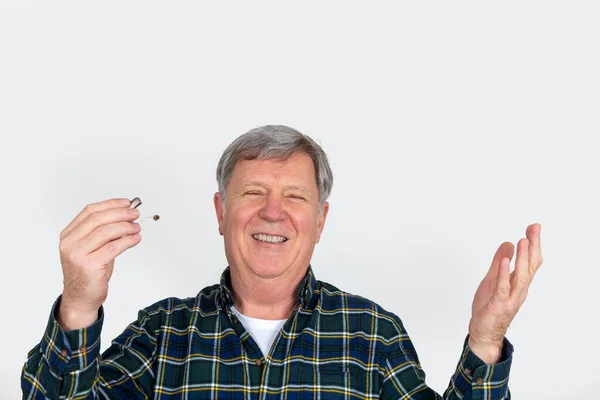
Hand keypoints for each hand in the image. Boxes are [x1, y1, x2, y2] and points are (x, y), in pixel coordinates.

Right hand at [57, 198, 141, 329]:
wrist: (81, 298)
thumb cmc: (89, 272)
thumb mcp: (94, 247)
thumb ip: (105, 232)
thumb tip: (126, 215)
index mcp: (68, 234)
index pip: (89, 211)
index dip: (110, 204)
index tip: (126, 203)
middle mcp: (70, 243)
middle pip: (97, 219)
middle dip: (120, 213)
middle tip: (135, 213)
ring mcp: (77, 254)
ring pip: (105, 232)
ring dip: (125, 227)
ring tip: (137, 227)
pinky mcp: (89, 266)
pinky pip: (112, 247)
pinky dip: (127, 241)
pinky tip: (135, 239)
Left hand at [468, 223, 542, 363]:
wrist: (483, 333)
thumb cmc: (489, 307)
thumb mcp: (492, 279)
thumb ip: (499, 262)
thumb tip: (508, 243)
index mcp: (518, 283)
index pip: (530, 261)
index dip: (533, 244)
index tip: (533, 227)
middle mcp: (518, 290)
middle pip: (530, 266)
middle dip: (532, 246)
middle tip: (534, 228)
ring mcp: (510, 298)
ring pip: (521, 276)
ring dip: (522, 258)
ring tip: (523, 240)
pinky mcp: (498, 304)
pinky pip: (502, 287)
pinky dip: (504, 274)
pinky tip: (505, 261)